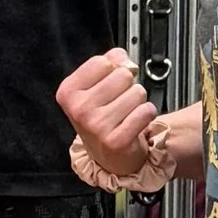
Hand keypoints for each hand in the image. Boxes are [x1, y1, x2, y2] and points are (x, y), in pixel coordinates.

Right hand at [57, 48, 175, 185]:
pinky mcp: (116, 141)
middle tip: (119, 102)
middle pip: (122, 75)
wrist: (109, 158)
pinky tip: (136, 122)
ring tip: (127, 113)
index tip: (110, 82)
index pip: (102, 61)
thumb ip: (109, 62)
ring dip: (138, 101)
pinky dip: (148, 114)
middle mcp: (79, 109)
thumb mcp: (94, 86)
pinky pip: (146, 111)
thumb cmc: (102, 119)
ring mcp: (97, 126)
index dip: (114, 67)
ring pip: (137, 91)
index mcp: (68, 91)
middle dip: (128, 85)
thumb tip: (125, 60)